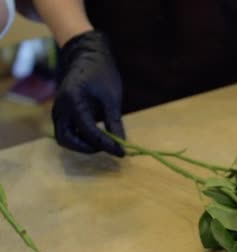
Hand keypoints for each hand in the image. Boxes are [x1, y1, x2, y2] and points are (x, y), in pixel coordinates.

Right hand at [52, 30, 125, 156]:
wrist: (85, 54)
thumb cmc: (101, 72)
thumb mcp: (111, 98)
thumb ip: (114, 122)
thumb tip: (121, 144)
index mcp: (73, 101)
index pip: (88, 131)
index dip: (106, 144)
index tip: (122, 153)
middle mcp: (60, 108)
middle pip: (68, 140)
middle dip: (88, 148)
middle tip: (109, 148)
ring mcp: (57, 110)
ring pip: (65, 137)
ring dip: (82, 145)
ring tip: (104, 143)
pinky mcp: (61, 112)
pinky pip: (66, 131)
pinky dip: (79, 138)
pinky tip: (96, 137)